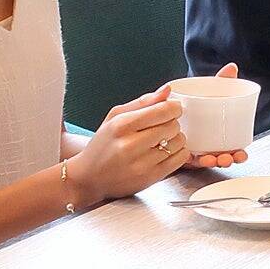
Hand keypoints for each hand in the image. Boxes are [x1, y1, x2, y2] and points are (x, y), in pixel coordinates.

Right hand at [68, 87, 188, 206]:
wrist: (89, 177)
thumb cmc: (103, 145)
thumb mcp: (115, 117)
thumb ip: (143, 102)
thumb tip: (167, 90)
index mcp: (121, 126)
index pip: (162, 111)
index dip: (173, 108)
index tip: (173, 108)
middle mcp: (130, 145)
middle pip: (172, 126)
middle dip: (172, 123)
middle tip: (163, 126)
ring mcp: (141, 164)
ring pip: (179, 142)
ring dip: (175, 138)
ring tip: (162, 140)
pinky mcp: (150, 178)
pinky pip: (180, 160)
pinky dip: (178, 153)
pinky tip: (166, 151)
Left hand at [188, 63, 250, 170]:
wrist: (156, 116)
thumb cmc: (184, 102)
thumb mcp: (201, 90)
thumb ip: (218, 82)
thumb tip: (232, 68)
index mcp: (215, 129)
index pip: (231, 141)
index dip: (240, 149)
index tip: (243, 149)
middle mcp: (208, 141)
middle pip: (224, 153)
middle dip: (231, 158)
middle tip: (234, 156)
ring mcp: (196, 148)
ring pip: (211, 159)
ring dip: (218, 161)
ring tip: (219, 159)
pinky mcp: (182, 153)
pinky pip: (193, 161)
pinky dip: (200, 162)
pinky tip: (203, 158)